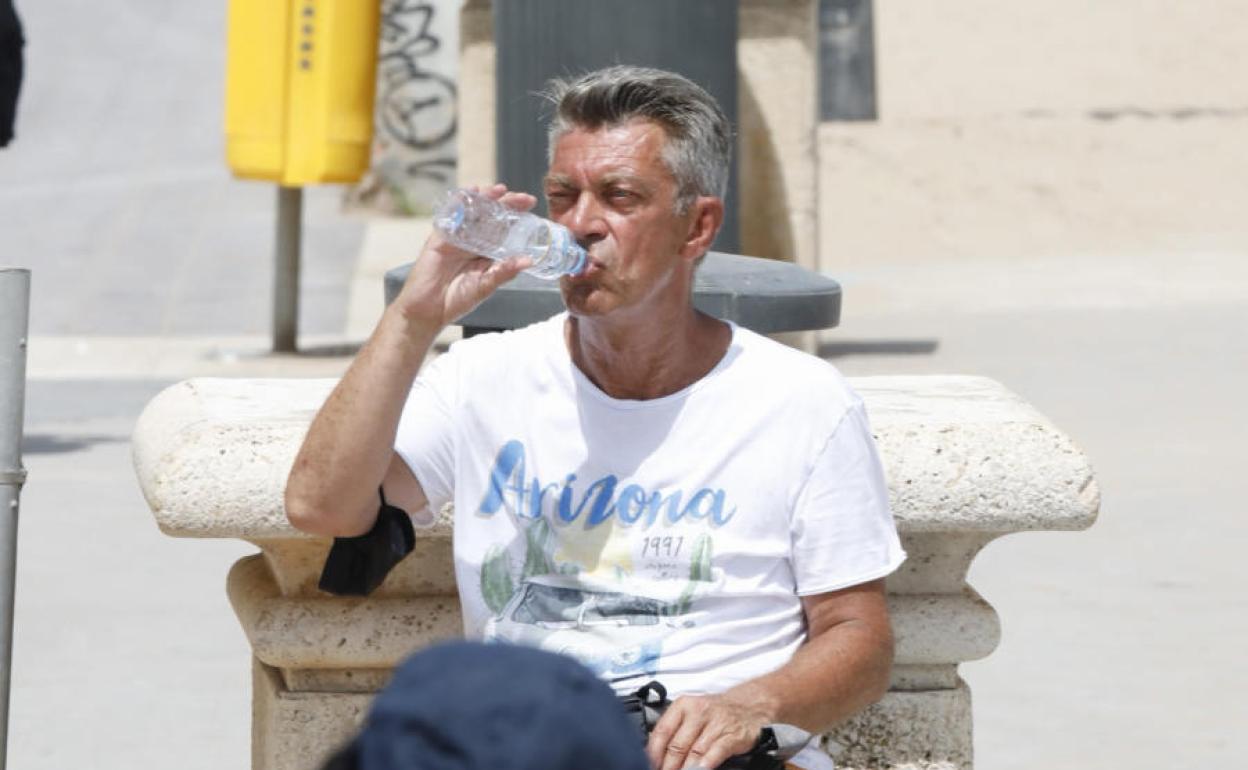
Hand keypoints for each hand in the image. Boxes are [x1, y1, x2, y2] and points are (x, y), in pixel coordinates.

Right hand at [392, 183, 536, 329]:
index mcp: (485, 252)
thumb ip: (504, 272)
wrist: (427, 311)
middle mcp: (471, 242)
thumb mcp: (485, 285)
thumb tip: (528, 261)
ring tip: (500, 190)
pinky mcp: (439, 237)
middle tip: (523, 197)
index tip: (530, 204)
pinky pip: (450, 216)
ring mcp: (455, 238)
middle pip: (490, 216)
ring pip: (472, 212)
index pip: (503, 228)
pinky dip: (459, 203)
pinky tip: (470, 192)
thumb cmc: (456, 300)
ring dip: (485, 199)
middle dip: (505, 204)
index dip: (515, 215)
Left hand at [646, 693, 770, 769]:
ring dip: (684, 769)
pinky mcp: (732, 735)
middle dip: (667, 766)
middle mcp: (699, 712)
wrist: (750, 707)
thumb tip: (653, 752)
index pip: (662, 731)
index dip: (653, 753)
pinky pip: (715, 752)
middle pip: (677, 745)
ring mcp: (716, 723)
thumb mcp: (692, 713)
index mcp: (683, 706)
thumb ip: (674, 729)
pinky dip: (705, 764)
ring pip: (694, 751)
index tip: (649, 765)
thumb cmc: (715, 713)